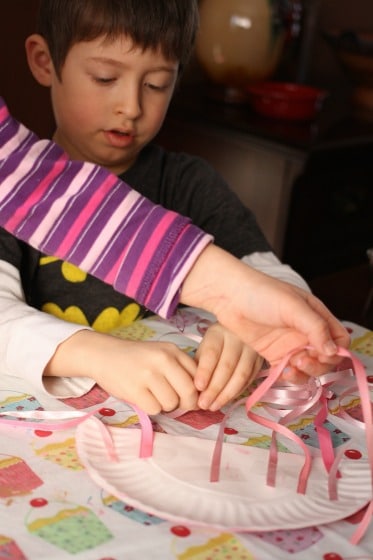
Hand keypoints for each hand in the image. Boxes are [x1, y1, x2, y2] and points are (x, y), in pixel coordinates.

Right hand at [45, 330, 198, 414]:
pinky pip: (155, 409)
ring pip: (172, 403)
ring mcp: (148, 374)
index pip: (198, 376)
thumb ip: (180, 369)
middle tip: (177, 403)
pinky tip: (143, 397)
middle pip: (189, 392)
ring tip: (154, 395)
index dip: (197, 391)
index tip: (190, 396)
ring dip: (165, 405)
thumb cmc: (136, 358)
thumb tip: (199, 397)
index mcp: (172, 350)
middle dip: (186, 403)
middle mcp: (163, 360)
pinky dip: (151, 408)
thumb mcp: (161, 354)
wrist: (104, 355)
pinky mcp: (135, 389)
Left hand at [181, 245, 349, 370]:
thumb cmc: (262, 293)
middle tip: (302, 361)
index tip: (322, 353)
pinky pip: (289, 372)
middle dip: (319, 364)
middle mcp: (306, 332)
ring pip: (308, 368)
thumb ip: (316, 327)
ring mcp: (290, 344)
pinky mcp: (274, 354)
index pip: (340, 339)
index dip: (336, 351)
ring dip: (305, 373)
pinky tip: (282, 372)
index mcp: (316, 316)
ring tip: (291, 366)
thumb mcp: (293, 306)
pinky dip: (290, 377)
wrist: (228, 296)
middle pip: (326, 358)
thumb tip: (333, 351)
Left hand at [194, 322, 263, 410]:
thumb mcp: (204, 348)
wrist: (239, 334)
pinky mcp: (260, 360)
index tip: (198, 387)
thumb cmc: (216, 344)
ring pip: (241, 375)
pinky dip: (237, 392)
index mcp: (218, 333)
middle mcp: (237, 338)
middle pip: (227, 366)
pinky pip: (249, 379)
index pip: (212, 353)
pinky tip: (226, 400)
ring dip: (227, 394)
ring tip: (214, 406)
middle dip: (214, 388)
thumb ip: (199, 365)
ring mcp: (252, 349)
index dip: (205, 371)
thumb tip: (194, 390)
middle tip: (204, 404)